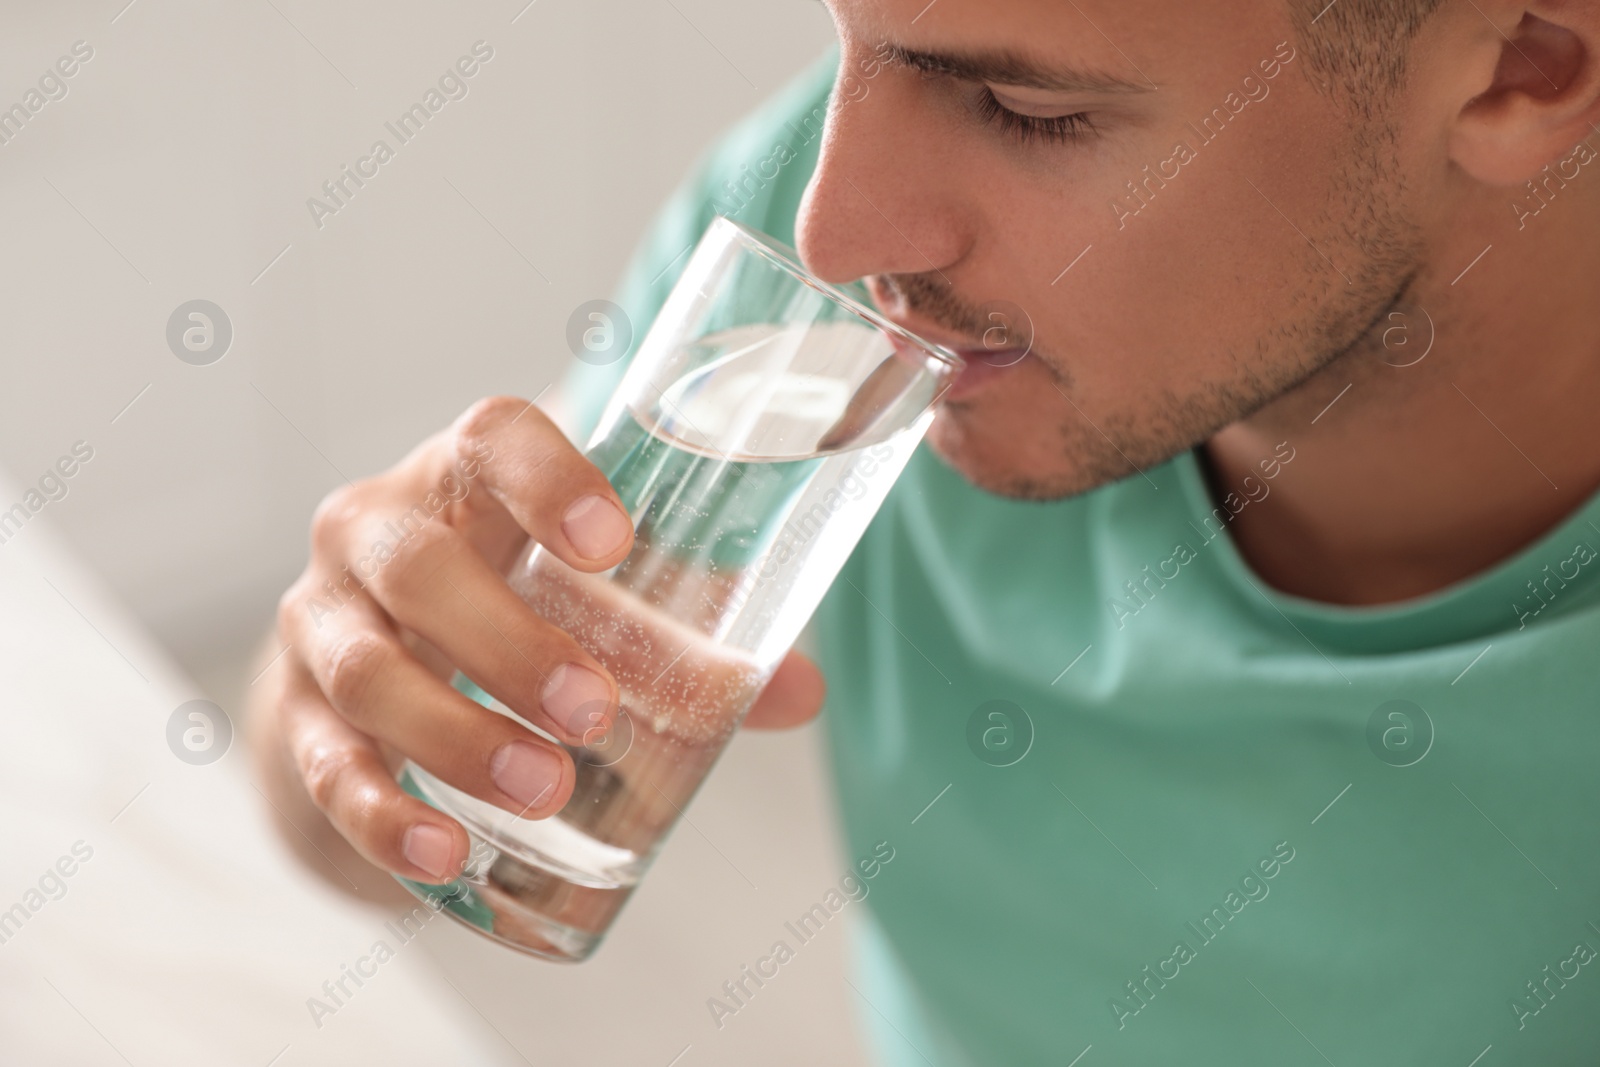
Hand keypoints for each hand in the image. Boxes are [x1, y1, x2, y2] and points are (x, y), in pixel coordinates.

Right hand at [249, 395, 824, 892]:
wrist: (361, 669)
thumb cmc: (499, 607)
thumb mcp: (580, 603)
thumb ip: (685, 640)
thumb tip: (799, 692)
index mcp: (462, 480)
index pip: (493, 439)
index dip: (548, 480)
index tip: (613, 542)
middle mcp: (374, 534)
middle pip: (421, 566)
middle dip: (509, 644)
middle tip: (595, 713)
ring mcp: (321, 623)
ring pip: (368, 670)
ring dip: (457, 735)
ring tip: (543, 790)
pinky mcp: (295, 719)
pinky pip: (326, 767)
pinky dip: (384, 815)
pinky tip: (443, 853)